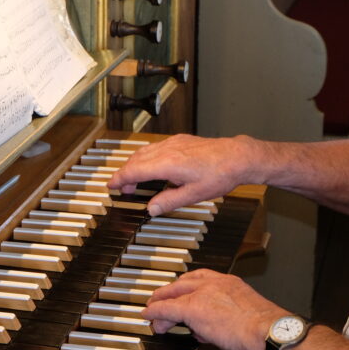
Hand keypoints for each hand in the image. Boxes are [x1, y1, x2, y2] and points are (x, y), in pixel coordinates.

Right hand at [107, 134, 259, 215]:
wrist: (237, 156)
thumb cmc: (220, 174)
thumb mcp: (193, 195)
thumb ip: (168, 201)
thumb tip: (152, 208)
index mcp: (167, 164)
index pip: (134, 171)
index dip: (120, 179)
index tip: (111, 186)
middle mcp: (168, 150)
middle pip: (136, 160)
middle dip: (125, 173)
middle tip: (122, 188)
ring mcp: (174, 143)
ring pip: (144, 151)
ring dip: (135, 164)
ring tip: (134, 179)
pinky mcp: (181, 140)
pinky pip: (155, 147)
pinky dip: (146, 157)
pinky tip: (151, 165)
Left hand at [143, 269, 286, 349]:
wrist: (266, 331)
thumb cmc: (263, 329)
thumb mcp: (243, 315)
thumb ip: (223, 318)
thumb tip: (207, 330)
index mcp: (229, 282)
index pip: (201, 278)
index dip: (188, 286)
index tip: (182, 291)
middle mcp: (215, 283)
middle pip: (183, 283)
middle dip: (169, 292)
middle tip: (160, 299)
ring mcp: (202, 294)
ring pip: (174, 295)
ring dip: (161, 305)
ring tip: (154, 314)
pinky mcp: (192, 308)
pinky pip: (167, 308)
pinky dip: (155, 312)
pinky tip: (150, 316)